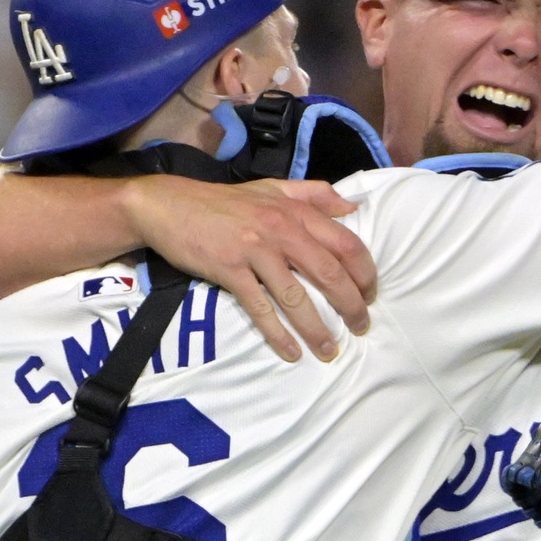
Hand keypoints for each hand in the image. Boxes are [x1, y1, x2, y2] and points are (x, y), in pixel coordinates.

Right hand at [124, 176, 376, 362]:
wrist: (170, 205)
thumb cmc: (224, 201)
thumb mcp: (272, 187)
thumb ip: (314, 194)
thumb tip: (353, 207)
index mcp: (296, 211)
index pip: (345, 243)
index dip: (365, 273)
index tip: (370, 295)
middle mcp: (281, 229)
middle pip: (329, 273)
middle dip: (351, 305)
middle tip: (361, 327)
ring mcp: (255, 250)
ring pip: (296, 296)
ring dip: (317, 328)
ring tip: (330, 350)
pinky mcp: (229, 270)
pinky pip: (260, 309)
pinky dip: (278, 334)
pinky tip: (291, 353)